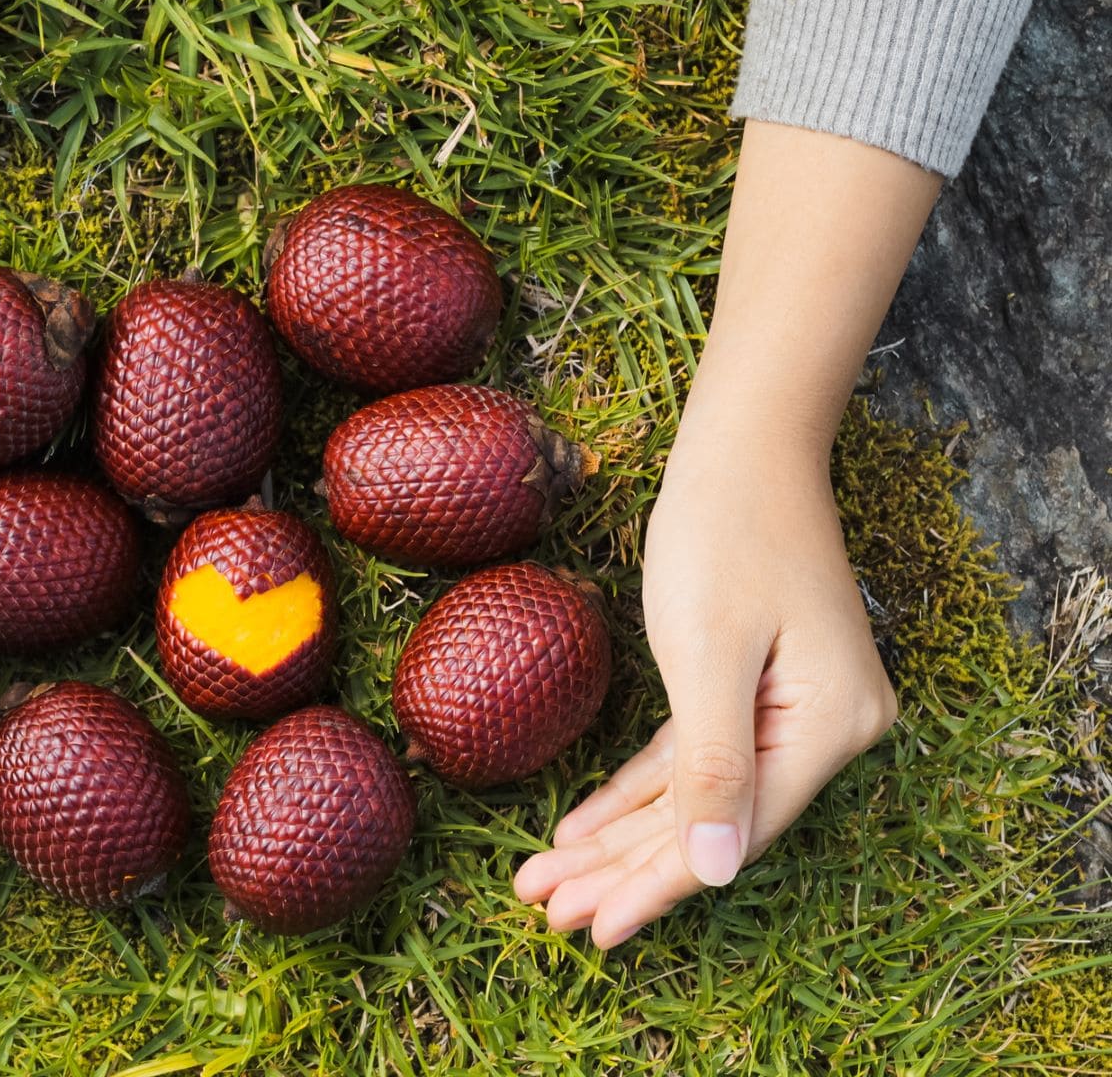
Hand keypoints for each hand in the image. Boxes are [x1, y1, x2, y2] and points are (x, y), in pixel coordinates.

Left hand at [513, 431, 897, 946]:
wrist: (742, 447)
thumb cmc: (724, 532)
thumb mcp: (708, 652)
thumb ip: (715, 767)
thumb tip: (715, 873)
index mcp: (830, 727)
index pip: (731, 833)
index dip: (656, 885)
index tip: (592, 928)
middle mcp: (825, 730)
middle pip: (710, 824)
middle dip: (622, 869)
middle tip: (546, 909)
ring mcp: (794, 711)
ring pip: (694, 797)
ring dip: (620, 838)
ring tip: (547, 880)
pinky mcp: (757, 689)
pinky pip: (692, 758)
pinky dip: (637, 791)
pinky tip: (582, 826)